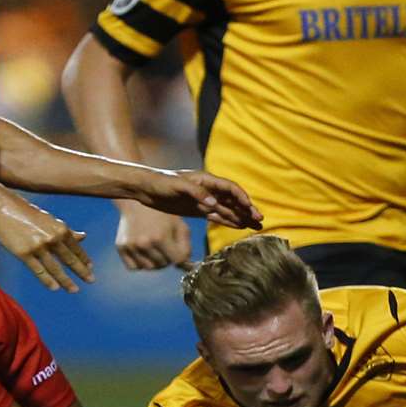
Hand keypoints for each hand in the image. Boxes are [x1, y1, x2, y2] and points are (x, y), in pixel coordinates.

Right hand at [0, 195, 93, 291]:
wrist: (4, 208)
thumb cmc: (28, 214)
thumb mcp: (50, 220)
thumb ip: (66, 231)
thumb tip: (84, 236)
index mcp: (60, 229)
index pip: (76, 248)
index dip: (84, 259)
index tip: (90, 268)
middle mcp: (52, 238)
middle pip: (69, 260)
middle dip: (82, 272)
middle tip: (91, 281)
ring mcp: (38, 247)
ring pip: (55, 268)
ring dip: (66, 281)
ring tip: (74, 290)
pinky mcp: (24, 253)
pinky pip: (39, 271)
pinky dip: (48, 281)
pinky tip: (55, 288)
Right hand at [115, 202, 191, 270]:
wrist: (136, 202)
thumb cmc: (163, 214)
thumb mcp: (179, 225)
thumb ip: (185, 247)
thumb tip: (187, 268)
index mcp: (160, 237)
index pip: (177, 261)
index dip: (181, 257)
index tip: (179, 249)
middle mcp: (144, 243)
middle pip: (163, 265)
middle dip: (168, 257)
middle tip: (165, 244)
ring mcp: (131, 246)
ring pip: (149, 268)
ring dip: (155, 261)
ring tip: (155, 247)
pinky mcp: (121, 247)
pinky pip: (134, 267)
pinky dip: (140, 263)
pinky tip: (143, 250)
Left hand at [131, 169, 261, 230]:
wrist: (145, 188)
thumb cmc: (161, 182)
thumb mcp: (177, 186)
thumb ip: (196, 194)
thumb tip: (214, 205)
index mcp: (207, 180)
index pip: (230, 188)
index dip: (242, 197)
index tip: (251, 208)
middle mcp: (209, 190)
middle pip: (233, 199)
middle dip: (247, 209)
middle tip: (260, 221)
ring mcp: (205, 200)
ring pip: (228, 209)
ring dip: (242, 216)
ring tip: (256, 226)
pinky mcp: (198, 210)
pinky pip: (217, 216)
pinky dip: (229, 221)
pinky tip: (239, 226)